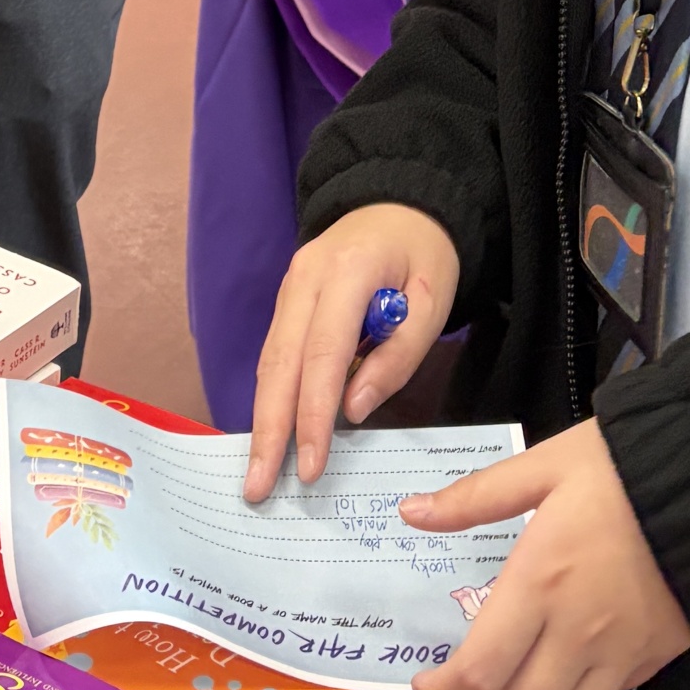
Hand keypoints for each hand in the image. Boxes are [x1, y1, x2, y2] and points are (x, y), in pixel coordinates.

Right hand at [244, 204, 460, 501]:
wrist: (399, 202)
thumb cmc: (423, 253)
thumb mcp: (432, 300)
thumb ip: (397, 355)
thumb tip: (352, 410)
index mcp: (348, 272)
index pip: (323, 354)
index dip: (312, 415)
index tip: (309, 468)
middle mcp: (306, 277)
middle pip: (281, 362)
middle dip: (269, 428)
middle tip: (257, 487)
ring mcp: (290, 285)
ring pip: (269, 359)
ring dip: (262, 418)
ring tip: (257, 472)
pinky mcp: (287, 296)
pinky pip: (274, 350)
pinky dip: (270, 393)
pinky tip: (268, 431)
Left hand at [401, 422, 689, 689]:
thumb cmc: (618, 468)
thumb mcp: (542, 466)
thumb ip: (474, 498)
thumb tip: (411, 512)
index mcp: (539, 584)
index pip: (480, 671)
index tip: (426, 684)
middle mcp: (574, 634)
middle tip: (461, 687)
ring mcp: (617, 656)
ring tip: (506, 686)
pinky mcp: (649, 661)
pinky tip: (556, 679)